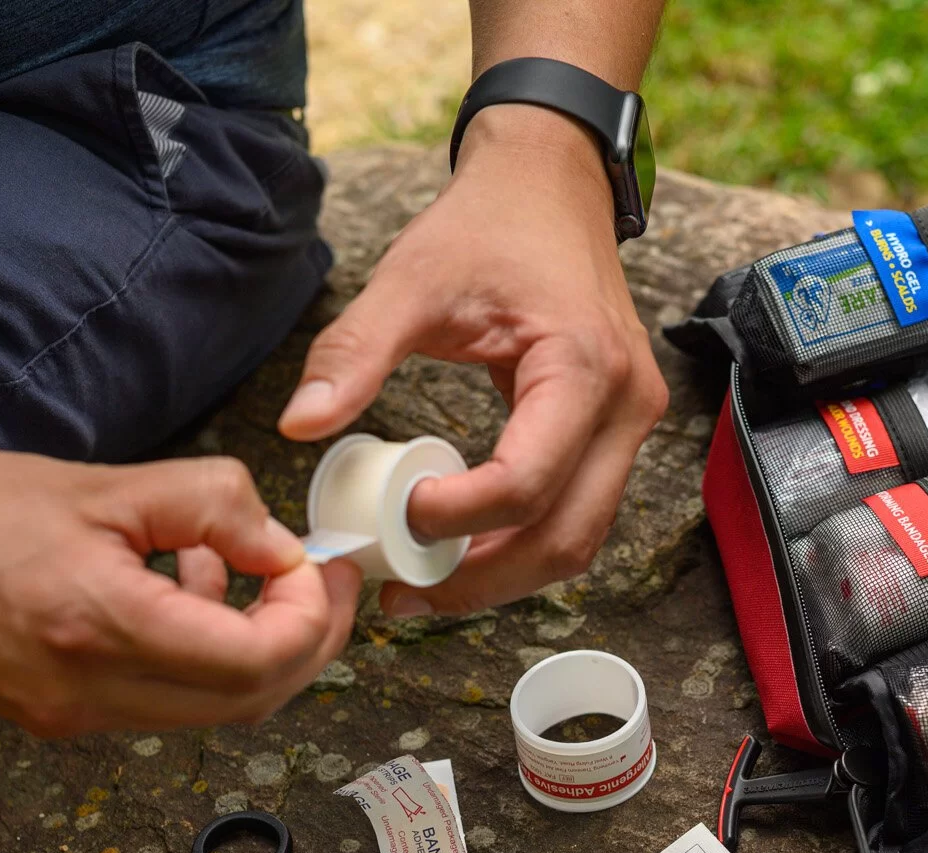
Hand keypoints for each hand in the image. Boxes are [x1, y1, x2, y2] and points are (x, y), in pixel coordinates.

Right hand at [0, 430, 360, 736]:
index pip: (259, 661)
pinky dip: (188, 655)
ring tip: (221, 566)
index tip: (318, 567)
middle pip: (248, 702)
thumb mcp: (103, 485)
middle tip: (317, 583)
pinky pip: (152, 701)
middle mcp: (88, 696)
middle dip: (301, 642)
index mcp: (104, 630)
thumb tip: (281, 546)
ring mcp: (65, 719)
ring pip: (203, 707)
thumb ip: (208, 509)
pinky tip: (167, 589)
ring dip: (243, 647)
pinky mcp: (46, 718)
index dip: (311, 618)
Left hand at [276, 104, 668, 615]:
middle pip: (566, 538)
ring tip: (426, 583)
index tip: (398, 516)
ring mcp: (630, 425)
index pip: (528, 483)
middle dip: (483, 579)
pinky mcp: (615, 433)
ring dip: (504, 574)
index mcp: (585, 368)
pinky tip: (460, 547)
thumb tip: (298, 425)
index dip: (460, 518)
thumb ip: (356, 350)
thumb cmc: (491, 224)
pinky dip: (520, 543)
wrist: (552, 184)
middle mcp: (626, 408)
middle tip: (405, 592)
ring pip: (579, 540)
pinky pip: (577, 513)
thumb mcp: (413, 277)